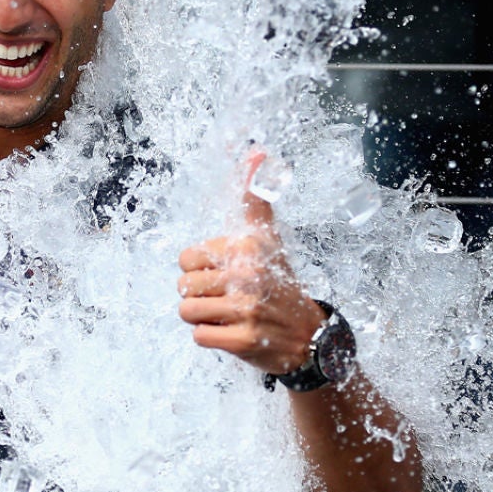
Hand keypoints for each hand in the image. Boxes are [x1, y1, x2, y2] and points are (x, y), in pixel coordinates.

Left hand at [176, 155, 325, 375]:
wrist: (309, 334)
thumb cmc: (279, 281)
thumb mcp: (267, 237)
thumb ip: (254, 197)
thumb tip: (257, 150)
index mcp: (247, 248)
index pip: (185, 258)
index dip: (199, 269)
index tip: (224, 274)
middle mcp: (248, 275)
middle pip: (183, 286)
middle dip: (200, 295)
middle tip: (227, 298)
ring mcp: (247, 309)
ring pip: (187, 311)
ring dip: (203, 317)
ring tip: (228, 315)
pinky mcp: (244, 341)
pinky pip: (199, 336)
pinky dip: (211, 338)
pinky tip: (233, 332)